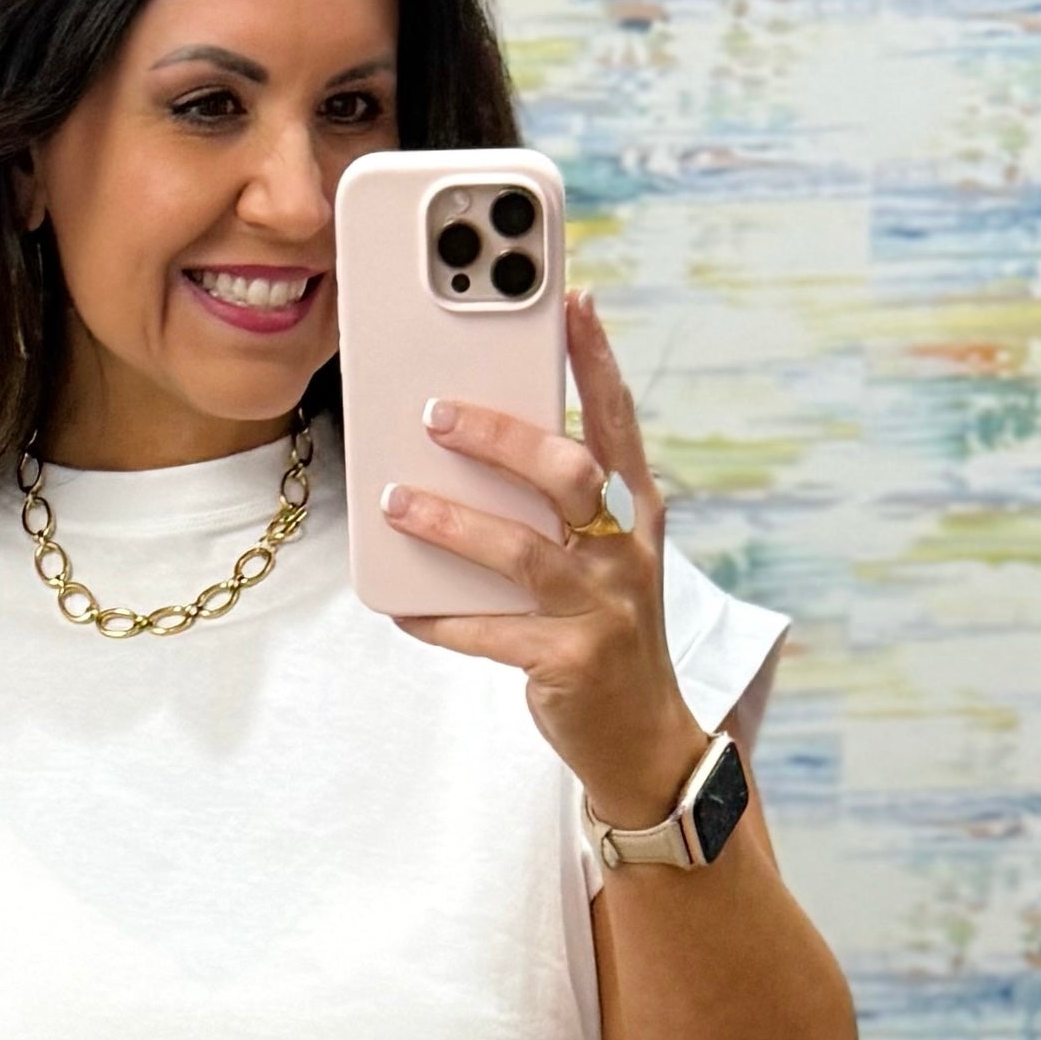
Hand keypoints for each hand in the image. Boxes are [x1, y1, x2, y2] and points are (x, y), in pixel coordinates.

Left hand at [376, 290, 706, 835]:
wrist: (644, 740)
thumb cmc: (608, 634)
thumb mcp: (604, 560)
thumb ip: (562, 508)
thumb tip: (477, 446)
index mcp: (638, 516)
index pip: (618, 423)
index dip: (597, 360)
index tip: (573, 299)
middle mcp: (627, 554)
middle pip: (569, 475)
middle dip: (502, 437)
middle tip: (437, 412)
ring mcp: (602, 611)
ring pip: (522, 551)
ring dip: (452, 522)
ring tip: (396, 501)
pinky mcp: (569, 664)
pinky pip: (490, 634)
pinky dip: (442, 619)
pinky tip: (403, 607)